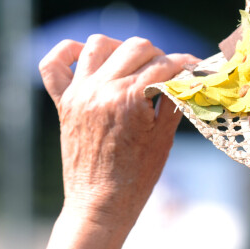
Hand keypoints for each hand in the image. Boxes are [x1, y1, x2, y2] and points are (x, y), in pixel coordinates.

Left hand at [39, 34, 197, 230]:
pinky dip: (68, 53)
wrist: (100, 205)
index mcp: (130, 99)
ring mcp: (79, 93)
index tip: (196, 68)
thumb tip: (187, 77)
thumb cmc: (137, 177)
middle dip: (159, 56)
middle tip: (167, 73)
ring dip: (121, 49)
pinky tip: (86, 58)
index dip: (186, 64)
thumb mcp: (165, 137)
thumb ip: (175, 100)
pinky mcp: (64, 102)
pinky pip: (53, 63)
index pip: (165, 64)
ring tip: (133, 66)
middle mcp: (102, 89)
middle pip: (136, 47)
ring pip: (99, 44)